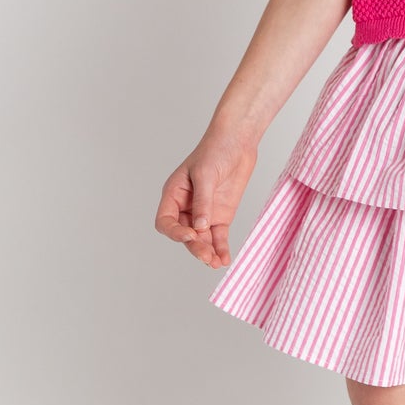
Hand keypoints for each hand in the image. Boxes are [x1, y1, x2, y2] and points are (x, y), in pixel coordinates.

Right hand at [157, 131, 258, 268]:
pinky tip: (224, 260)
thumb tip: (201, 227)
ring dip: (208, 252)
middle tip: (206, 257)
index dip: (175, 233)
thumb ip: (203, 202)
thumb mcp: (205, 175)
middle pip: (185, 234)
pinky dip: (221, 248)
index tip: (192, 235)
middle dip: (195, 247)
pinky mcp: (221, 216)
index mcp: (173, 195)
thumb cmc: (215, 151)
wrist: (238, 142)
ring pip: (202, 239)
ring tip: (215, 263)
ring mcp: (204, 213)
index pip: (165, 222)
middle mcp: (186, 207)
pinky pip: (218, 237)